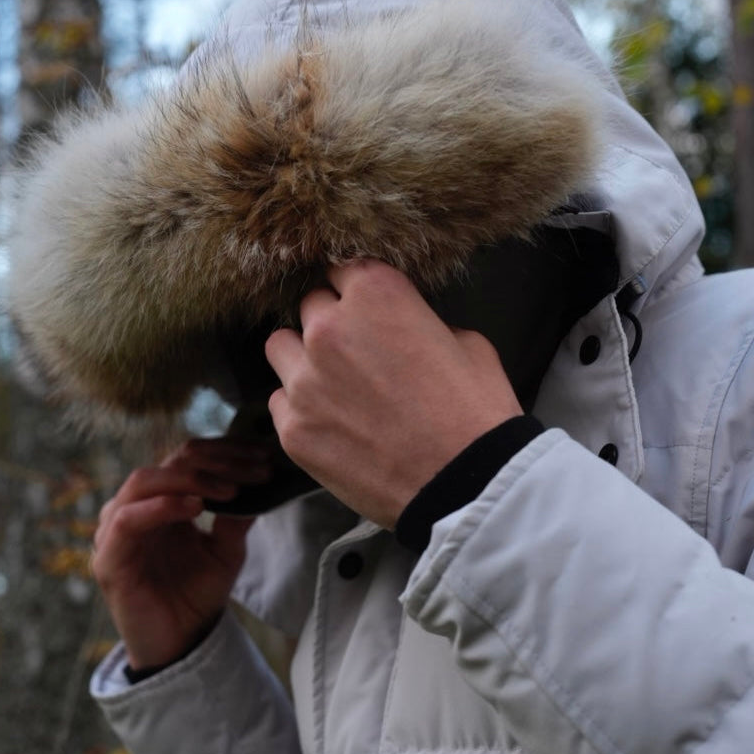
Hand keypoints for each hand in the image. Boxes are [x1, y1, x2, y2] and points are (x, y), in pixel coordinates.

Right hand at [91, 439, 271, 668]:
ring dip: (192, 479)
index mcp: (161, 500)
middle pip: (170, 462)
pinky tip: (197, 507)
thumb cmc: (198, 595)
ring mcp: (116, 529)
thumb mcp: (227, 550)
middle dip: (216, 462)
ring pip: (145, 481)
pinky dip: (162, 506)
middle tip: (254, 470)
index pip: (188, 458)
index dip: (226, 453)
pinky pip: (128, 519)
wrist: (180, 646)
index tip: (262, 457)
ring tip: (230, 489)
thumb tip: (257, 477)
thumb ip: (236, 516)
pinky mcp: (108, 558)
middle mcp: (135, 507)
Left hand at [265, 261, 521, 527]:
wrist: (464, 486)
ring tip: (332, 383)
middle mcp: (328, 327)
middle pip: (311, 305)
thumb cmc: (475, 413)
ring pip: (281, 347)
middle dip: (332, 322)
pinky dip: (299, 407)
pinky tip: (330, 423)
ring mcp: (303, 380)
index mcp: (376, 294)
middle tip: (357, 352)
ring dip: (302, 358)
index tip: (364, 306)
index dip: (357, 289)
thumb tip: (407, 330)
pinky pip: (278, 401)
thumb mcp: (468, 343)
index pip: (343, 267)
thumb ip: (424, 322)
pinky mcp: (292, 428)